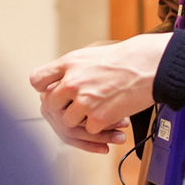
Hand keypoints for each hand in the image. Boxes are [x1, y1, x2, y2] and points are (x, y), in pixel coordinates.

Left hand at [29, 34, 170, 152]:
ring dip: (81, 119)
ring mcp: (84, 101)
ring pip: (68, 121)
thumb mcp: (89, 54)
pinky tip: (111, 114)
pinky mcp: (98, 118)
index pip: (37, 80)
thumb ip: (69, 68)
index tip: (51, 91)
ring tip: (98, 109)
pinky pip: (89, 130)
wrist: (148, 66)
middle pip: (50, 105)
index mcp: (68, 64)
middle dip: (61, 108)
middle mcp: (72, 83)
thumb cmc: (123, 59)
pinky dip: (99, 126)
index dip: (43, 88)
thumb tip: (56, 81)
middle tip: (76, 107)